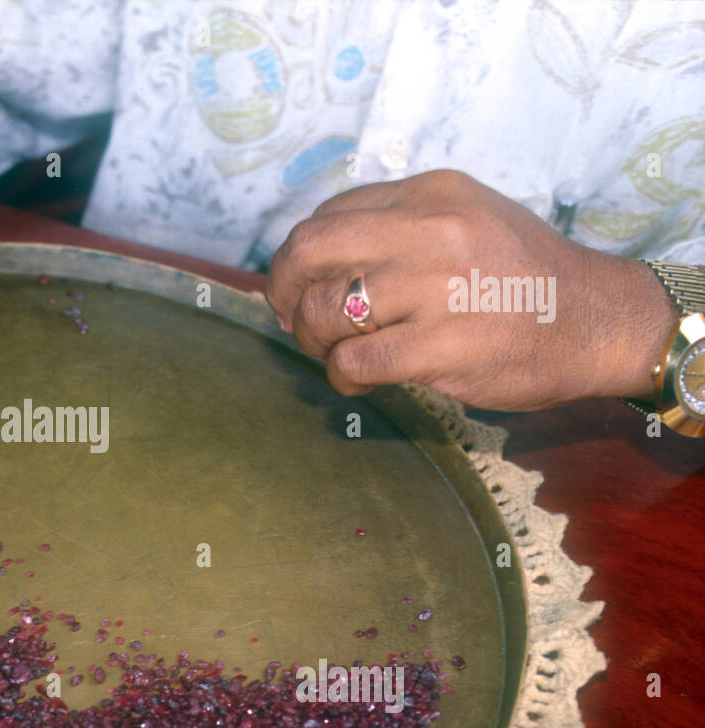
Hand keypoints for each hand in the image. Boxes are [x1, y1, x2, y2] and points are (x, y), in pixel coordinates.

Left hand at [265, 169, 678, 410]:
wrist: (598, 320)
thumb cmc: (524, 277)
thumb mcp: (466, 219)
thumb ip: (398, 228)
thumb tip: (314, 264)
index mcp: (431, 194)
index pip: (329, 215)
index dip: (300, 257)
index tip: (299, 285)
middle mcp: (429, 230)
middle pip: (309, 250)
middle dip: (282, 288)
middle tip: (289, 317)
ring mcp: (435, 288)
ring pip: (324, 310)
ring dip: (314, 340)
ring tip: (336, 352)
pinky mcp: (441, 345)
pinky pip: (353, 361)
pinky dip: (342, 375)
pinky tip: (358, 379)